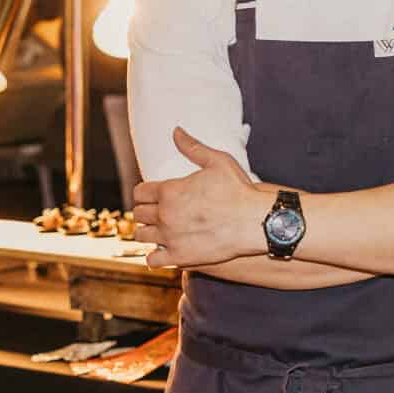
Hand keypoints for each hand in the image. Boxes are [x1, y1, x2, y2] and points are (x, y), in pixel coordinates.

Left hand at [131, 129, 274, 269]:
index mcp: (169, 190)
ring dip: (148, 232)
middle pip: (138, 214)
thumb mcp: (217, 161)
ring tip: (159, 231)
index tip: (153, 195)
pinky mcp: (180, 257)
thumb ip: (192, 147)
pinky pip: (153, 260)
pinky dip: (155, 256)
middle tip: (158, 212)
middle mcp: (165, 214)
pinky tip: (164, 250)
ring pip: (141, 236)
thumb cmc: (239, 190)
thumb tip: (176, 131)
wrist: (255, 221)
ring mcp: (170, 237)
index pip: (139, 192)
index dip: (145, 192)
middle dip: (146, 211)